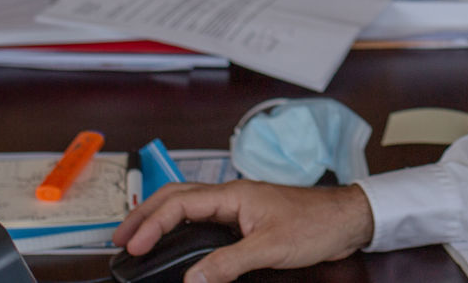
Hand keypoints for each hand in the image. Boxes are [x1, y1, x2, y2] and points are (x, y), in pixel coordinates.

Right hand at [112, 180, 374, 281]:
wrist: (347, 220)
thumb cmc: (316, 224)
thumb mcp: (270, 247)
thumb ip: (229, 263)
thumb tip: (192, 279)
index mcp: (234, 194)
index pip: (180, 203)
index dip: (152, 224)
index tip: (133, 246)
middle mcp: (233, 196)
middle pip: (177, 198)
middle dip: (145, 215)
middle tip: (120, 240)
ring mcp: (239, 207)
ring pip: (189, 207)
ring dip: (161, 220)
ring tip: (139, 239)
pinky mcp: (247, 221)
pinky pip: (205, 221)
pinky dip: (182, 229)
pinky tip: (177, 244)